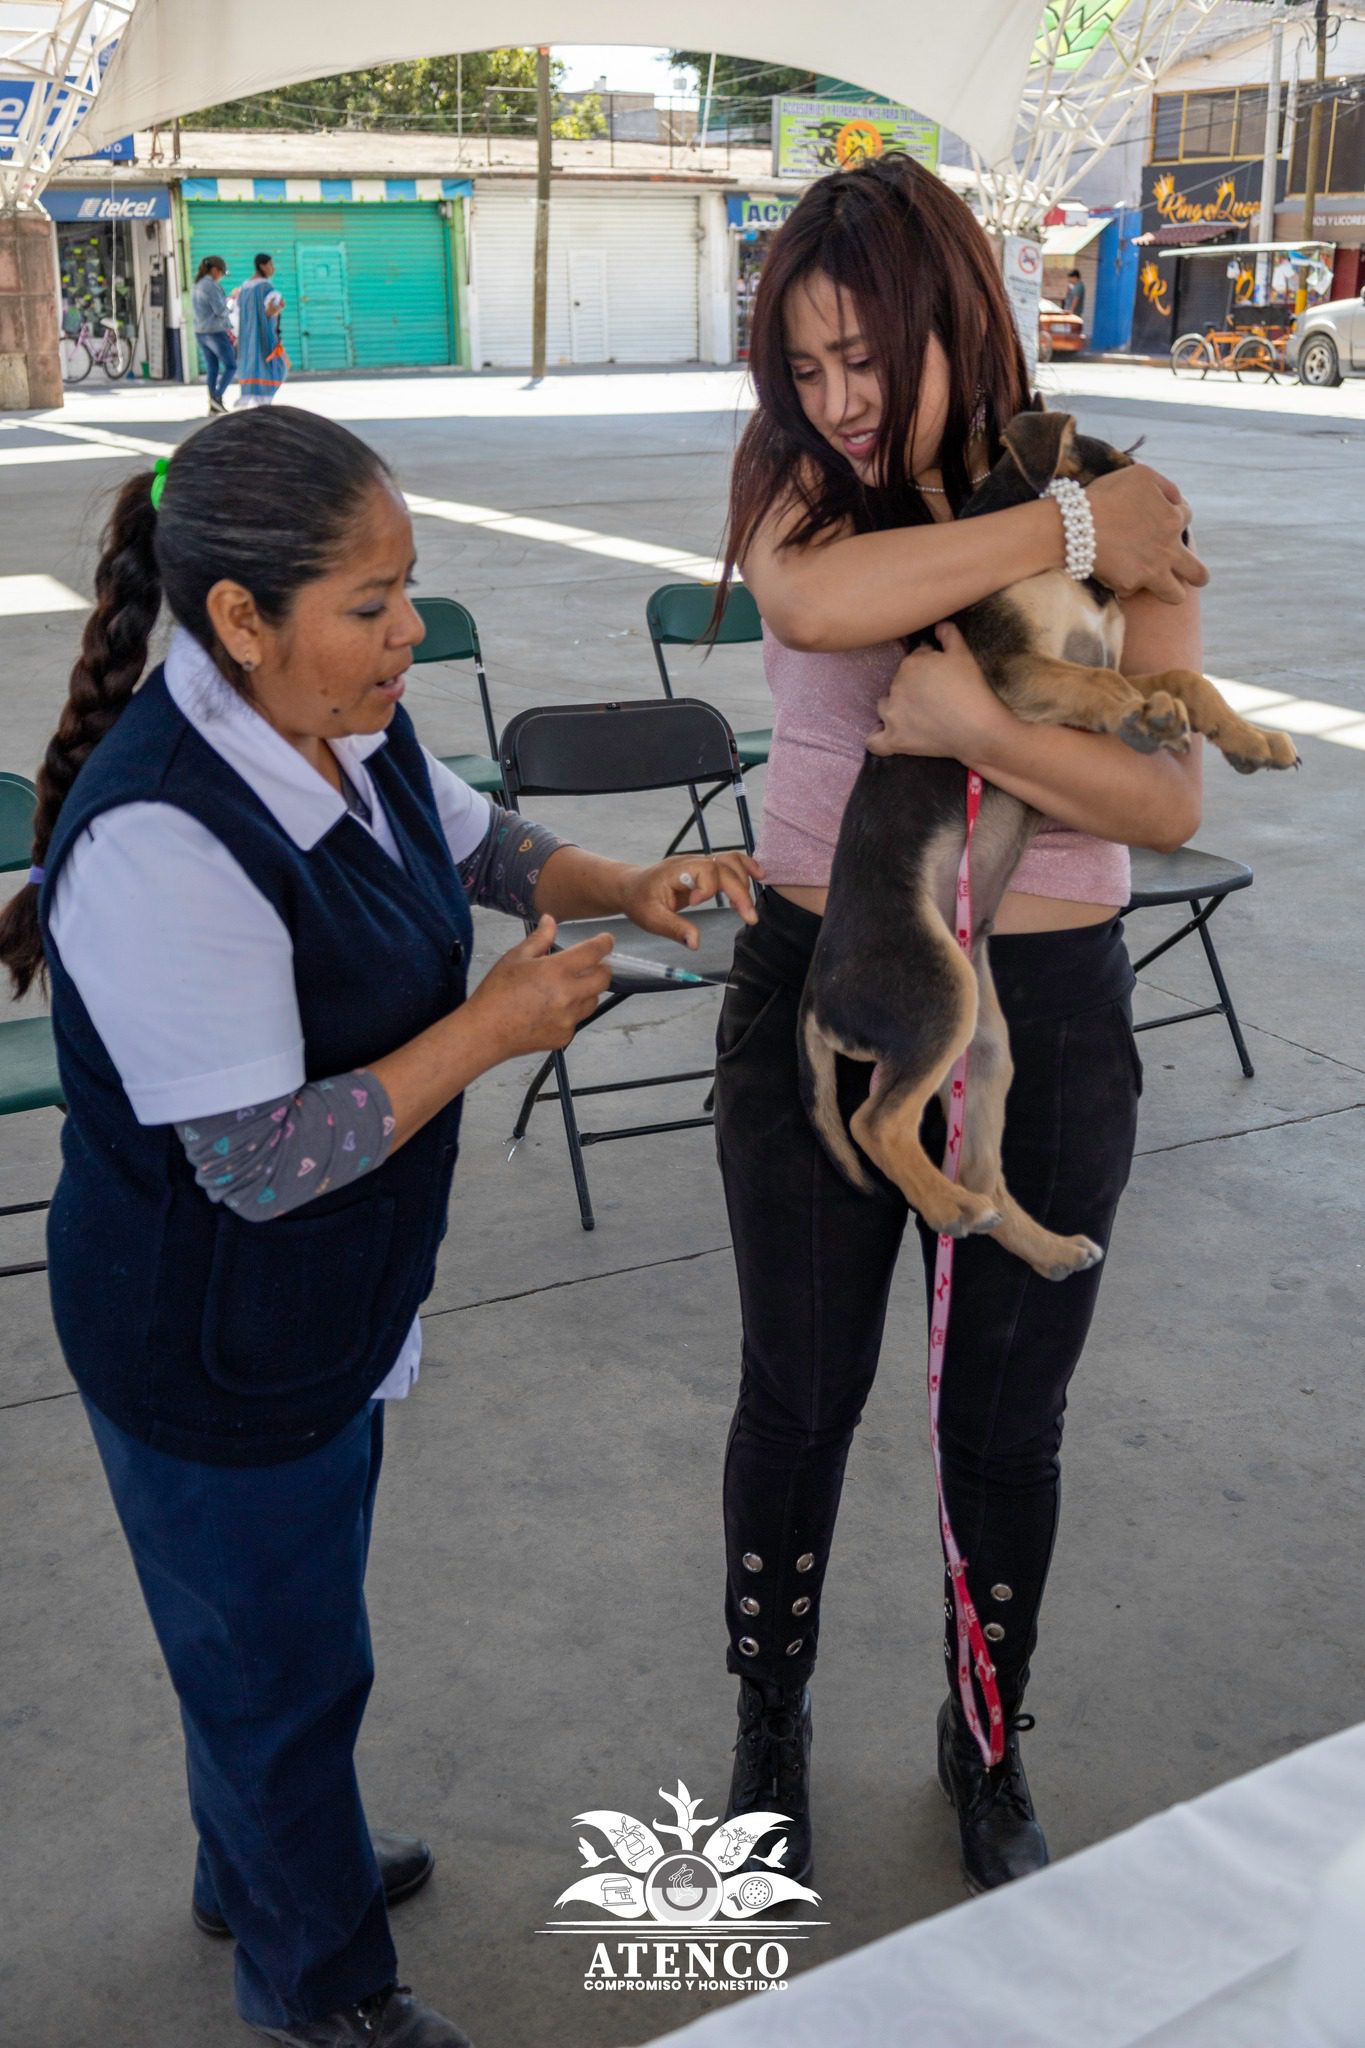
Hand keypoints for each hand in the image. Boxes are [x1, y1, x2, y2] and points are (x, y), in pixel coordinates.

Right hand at [467, 916, 612, 1057]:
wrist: (485, 1032)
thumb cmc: (496, 993)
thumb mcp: (515, 958)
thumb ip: (539, 939)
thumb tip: (550, 920)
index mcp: (556, 970)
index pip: (594, 952)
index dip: (604, 943)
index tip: (606, 940)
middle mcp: (568, 995)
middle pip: (604, 978)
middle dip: (602, 968)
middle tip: (591, 965)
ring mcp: (568, 1018)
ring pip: (592, 1000)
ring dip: (587, 991)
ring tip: (565, 989)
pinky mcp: (565, 1036)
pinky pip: (577, 1020)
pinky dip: (570, 1012)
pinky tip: (550, 1010)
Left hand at [617, 853, 764, 949]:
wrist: (631, 887)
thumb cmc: (639, 900)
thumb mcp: (651, 918)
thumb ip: (674, 929)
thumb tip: (695, 943)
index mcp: (677, 870)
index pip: (705, 870)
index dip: (707, 888)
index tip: (695, 903)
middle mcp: (691, 862)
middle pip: (725, 867)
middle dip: (740, 891)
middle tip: (749, 917)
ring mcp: (699, 864)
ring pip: (731, 861)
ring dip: (745, 880)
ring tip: (749, 906)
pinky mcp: (704, 871)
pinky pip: (729, 863)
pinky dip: (745, 868)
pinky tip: (758, 877)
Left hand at [865, 623, 1011, 762]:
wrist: (978, 727)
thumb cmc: (972, 689)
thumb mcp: (964, 654)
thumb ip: (949, 635)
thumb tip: (939, 626)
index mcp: (910, 664)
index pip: (911, 664)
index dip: (926, 670)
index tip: (939, 680)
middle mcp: (896, 687)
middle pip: (897, 685)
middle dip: (912, 689)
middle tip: (934, 700)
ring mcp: (892, 715)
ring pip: (884, 707)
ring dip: (895, 709)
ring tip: (916, 717)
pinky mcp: (895, 740)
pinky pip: (874, 742)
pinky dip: (878, 738)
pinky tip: (886, 735)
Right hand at [1086, 464, 1208, 604]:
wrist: (1075, 525)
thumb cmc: (1106, 495)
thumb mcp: (1142, 475)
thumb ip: (1166, 487)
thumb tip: (1177, 501)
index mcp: (1173, 519)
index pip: (1186, 519)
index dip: (1173, 516)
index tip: (1160, 520)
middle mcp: (1169, 550)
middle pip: (1198, 573)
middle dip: (1196, 575)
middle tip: (1185, 573)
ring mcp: (1150, 571)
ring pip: (1176, 594)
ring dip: (1173, 591)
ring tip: (1161, 587)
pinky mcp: (1129, 585)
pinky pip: (1132, 591)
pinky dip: (1125, 585)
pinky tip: (1114, 575)